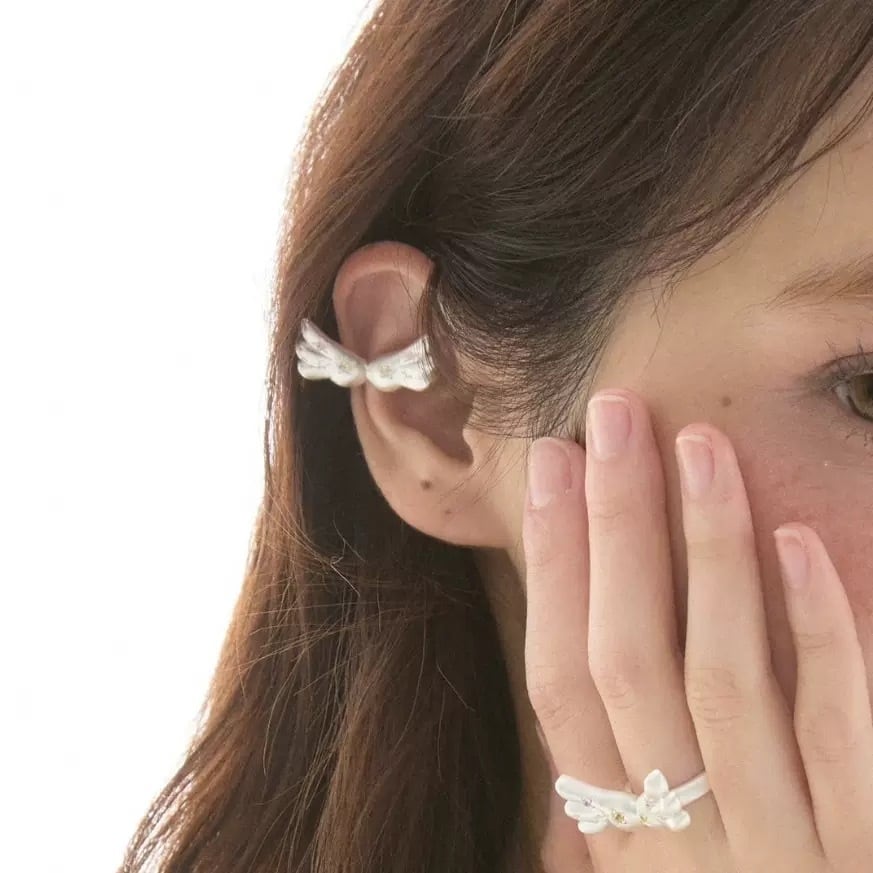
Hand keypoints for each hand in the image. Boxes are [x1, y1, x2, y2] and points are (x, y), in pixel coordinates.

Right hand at [521, 388, 872, 872]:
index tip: (553, 467)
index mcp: (619, 835)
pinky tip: (800, 545)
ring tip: (697, 448)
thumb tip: (571, 690)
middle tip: (615, 417)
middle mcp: (681, 835)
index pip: (562, 676)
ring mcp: (775, 845)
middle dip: (615, 529)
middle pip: (630, 657)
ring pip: (724, 676)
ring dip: (707, 552)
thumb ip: (609, 799)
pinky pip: (840, 735)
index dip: (552, 564)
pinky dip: (819, 634)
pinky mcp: (863, 854)